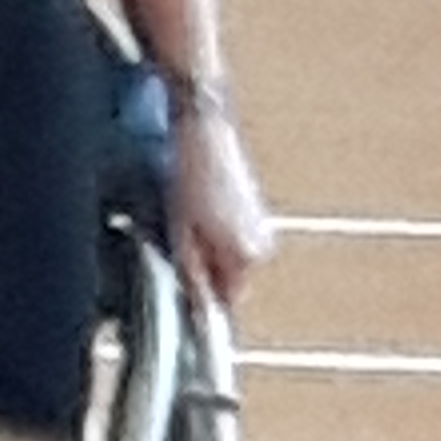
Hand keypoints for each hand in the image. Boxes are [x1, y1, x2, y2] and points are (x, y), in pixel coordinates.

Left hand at [173, 97, 276, 305]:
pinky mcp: (255, 213)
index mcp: (245, 254)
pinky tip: (199, 212)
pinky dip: (216, 234)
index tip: (183, 288)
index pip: (229, 300)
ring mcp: (260, 227)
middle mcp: (260, 245)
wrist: (205, 133)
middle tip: (180, 246)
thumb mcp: (181, 234)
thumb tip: (198, 306)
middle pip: (230, 279)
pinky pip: (234, 239)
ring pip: (231, 258)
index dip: (203, 296)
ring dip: (208, 251)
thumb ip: (191, 274)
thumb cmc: (191, 177)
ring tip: (188, 223)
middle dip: (204, 271)